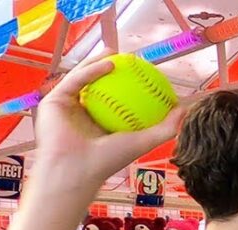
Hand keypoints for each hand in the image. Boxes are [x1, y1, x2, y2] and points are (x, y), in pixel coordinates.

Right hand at [32, 50, 184, 195]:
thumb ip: (165, 128)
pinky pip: (75, 81)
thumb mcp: (143, 142)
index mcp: (99, 126)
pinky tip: (109, 63)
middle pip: (97, 87)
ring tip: (117, 53)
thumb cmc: (108, 160)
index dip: (129, 87)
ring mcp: (65, 108)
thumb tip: (185, 110)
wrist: (75, 168)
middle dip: (111, 71)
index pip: (116, 101)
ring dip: (98, 63)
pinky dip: (91, 70)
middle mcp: (81, 116)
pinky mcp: (52, 101)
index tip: (144, 75)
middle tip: (129, 60)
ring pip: (83, 79)